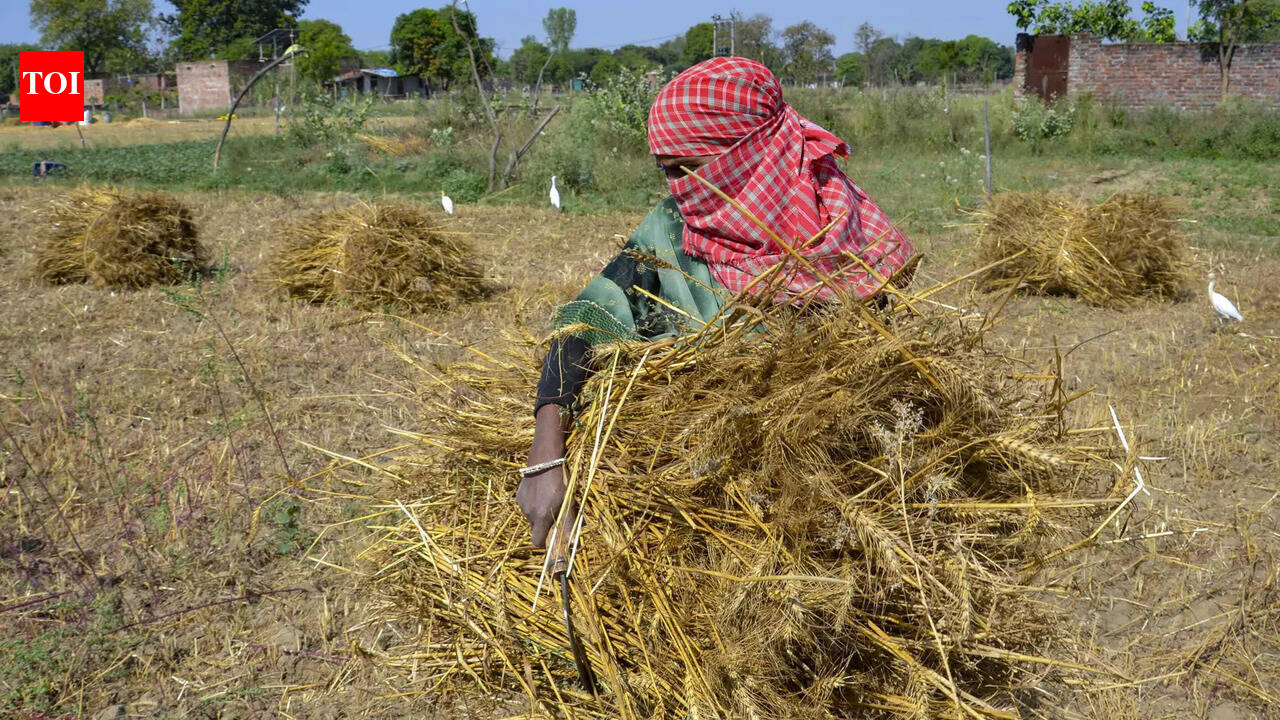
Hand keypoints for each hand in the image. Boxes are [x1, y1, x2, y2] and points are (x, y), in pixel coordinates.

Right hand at [520, 403, 571, 546]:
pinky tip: (541, 491)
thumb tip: (574, 545)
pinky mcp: (519, 495)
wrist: (544, 458)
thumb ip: (569, 524)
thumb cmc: (560, 480)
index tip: (553, 535)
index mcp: (541, 517)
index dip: (545, 542)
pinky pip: (527, 505)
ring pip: (531, 516)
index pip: (537, 541)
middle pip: (535, 528)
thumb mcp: (568, 502)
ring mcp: (522, 503)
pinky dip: (534, 503)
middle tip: (555, 511)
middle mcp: (528, 513)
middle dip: (545, 524)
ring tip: (549, 498)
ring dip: (539, 513)